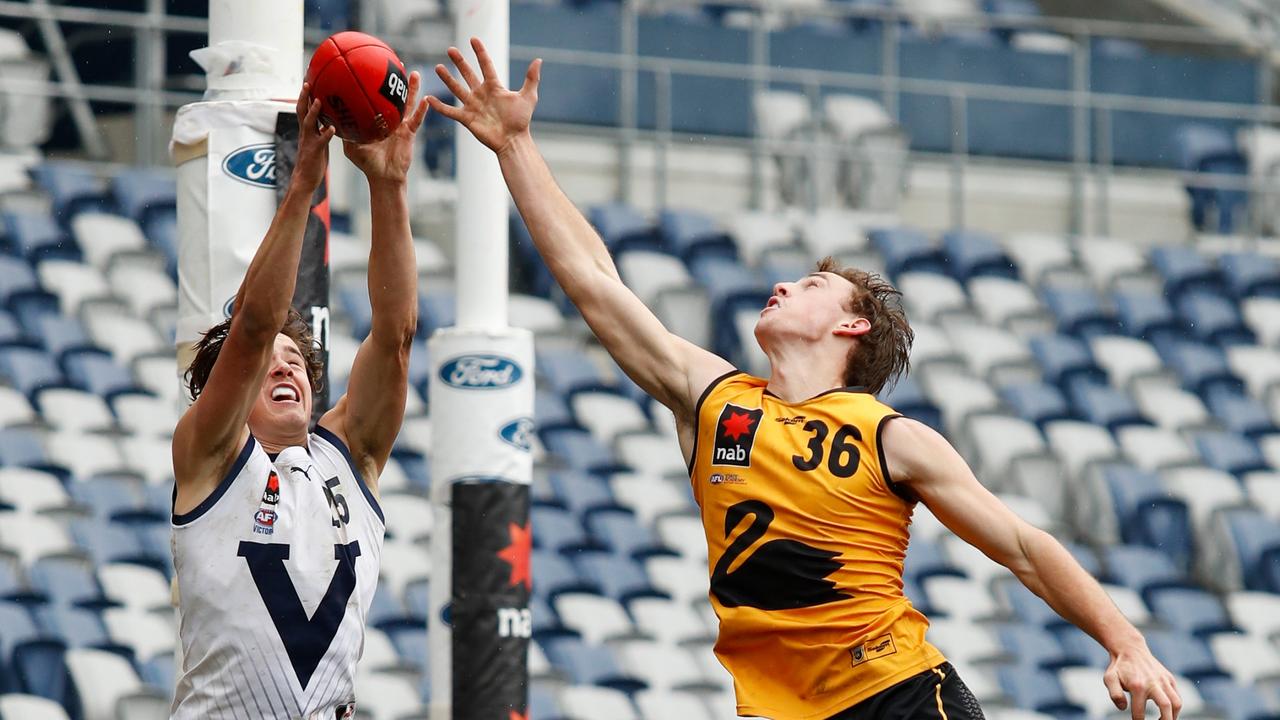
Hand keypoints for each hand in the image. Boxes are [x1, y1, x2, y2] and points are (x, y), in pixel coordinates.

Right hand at [293, 83, 334, 191]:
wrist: (305, 179)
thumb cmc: (313, 162)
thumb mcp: (318, 143)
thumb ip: (322, 132)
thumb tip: (330, 123)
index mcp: (307, 131)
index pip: (303, 110)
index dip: (305, 97)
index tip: (307, 82)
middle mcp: (306, 133)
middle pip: (301, 111)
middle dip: (304, 97)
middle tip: (307, 83)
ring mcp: (309, 141)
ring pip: (309, 123)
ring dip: (313, 112)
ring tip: (318, 101)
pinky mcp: (315, 151)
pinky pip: (321, 141)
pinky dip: (326, 133)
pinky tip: (332, 127)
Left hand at [343, 71, 429, 184]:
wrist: (384, 177)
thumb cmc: (367, 163)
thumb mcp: (351, 145)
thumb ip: (343, 131)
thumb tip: (330, 117)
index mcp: (377, 120)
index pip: (376, 98)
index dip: (375, 84)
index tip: (373, 68)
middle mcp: (390, 120)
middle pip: (394, 95)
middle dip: (396, 80)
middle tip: (397, 63)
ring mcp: (401, 125)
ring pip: (408, 103)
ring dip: (413, 88)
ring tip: (415, 73)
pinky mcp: (410, 133)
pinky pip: (416, 119)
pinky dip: (422, 110)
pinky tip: (427, 99)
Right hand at [428, 37, 541, 155]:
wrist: (513, 141)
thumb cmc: (521, 121)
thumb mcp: (528, 97)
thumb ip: (531, 78)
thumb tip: (538, 60)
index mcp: (494, 87)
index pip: (486, 65)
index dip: (480, 52)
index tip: (473, 39)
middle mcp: (482, 94)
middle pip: (468, 74)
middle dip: (460, 62)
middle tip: (451, 49)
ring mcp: (473, 106)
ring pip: (457, 89)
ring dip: (447, 79)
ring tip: (438, 68)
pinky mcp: (467, 118)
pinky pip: (450, 111)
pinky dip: (439, 106)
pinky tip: (429, 98)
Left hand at [1104, 642, 1181, 719]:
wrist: (1130, 649)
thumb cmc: (1119, 667)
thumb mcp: (1109, 678)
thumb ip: (1115, 694)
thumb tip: (1123, 708)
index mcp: (1137, 686)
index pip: (1139, 712)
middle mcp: (1153, 683)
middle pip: (1166, 707)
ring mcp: (1163, 680)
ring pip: (1176, 702)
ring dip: (1173, 716)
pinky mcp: (1169, 678)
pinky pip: (1177, 695)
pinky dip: (1175, 706)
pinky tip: (1167, 711)